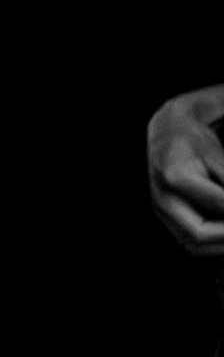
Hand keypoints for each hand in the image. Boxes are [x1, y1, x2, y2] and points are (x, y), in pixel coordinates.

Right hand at [148, 86, 223, 256]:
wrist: (165, 134)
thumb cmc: (192, 141)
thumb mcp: (216, 154)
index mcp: (175, 175)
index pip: (218, 204)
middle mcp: (163, 197)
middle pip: (198, 234)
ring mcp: (161, 208)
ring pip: (192, 244)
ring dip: (220, 244)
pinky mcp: (165, 215)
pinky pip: (189, 241)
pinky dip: (211, 243)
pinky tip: (223, 232)